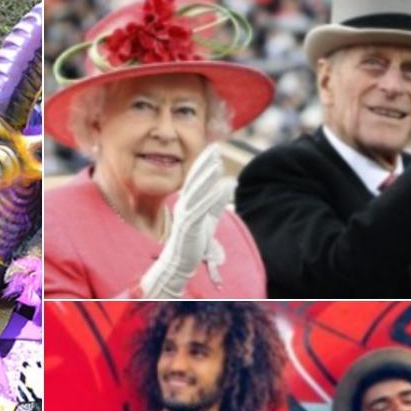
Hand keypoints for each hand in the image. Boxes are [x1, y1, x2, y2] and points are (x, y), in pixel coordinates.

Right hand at [140, 144, 232, 296]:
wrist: (179, 263)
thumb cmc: (194, 241)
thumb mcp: (209, 217)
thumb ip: (219, 201)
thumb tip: (231, 183)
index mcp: (188, 202)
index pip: (196, 179)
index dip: (204, 163)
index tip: (213, 148)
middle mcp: (184, 206)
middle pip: (194, 181)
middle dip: (204, 164)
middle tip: (215, 147)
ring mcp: (186, 216)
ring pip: (197, 193)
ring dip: (207, 177)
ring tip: (218, 163)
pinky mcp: (189, 227)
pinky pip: (201, 210)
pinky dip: (211, 199)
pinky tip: (220, 188)